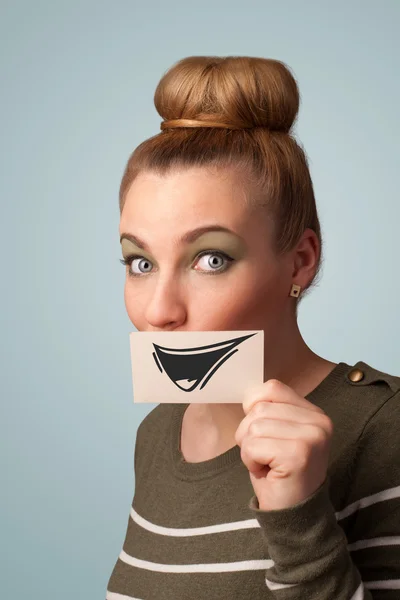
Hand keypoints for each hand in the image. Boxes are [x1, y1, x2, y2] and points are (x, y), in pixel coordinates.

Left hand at [234, 379, 332, 510]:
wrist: (293, 516)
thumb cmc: (278, 472)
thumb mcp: (276, 432)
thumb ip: (269, 409)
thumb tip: (248, 394)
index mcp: (314, 412)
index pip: (271, 388)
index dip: (254, 409)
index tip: (265, 434)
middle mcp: (319, 421)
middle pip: (259, 408)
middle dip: (249, 434)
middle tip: (266, 456)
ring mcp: (311, 437)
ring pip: (253, 426)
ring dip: (249, 449)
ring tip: (267, 464)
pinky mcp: (298, 454)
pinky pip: (253, 445)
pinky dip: (250, 461)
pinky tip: (267, 472)